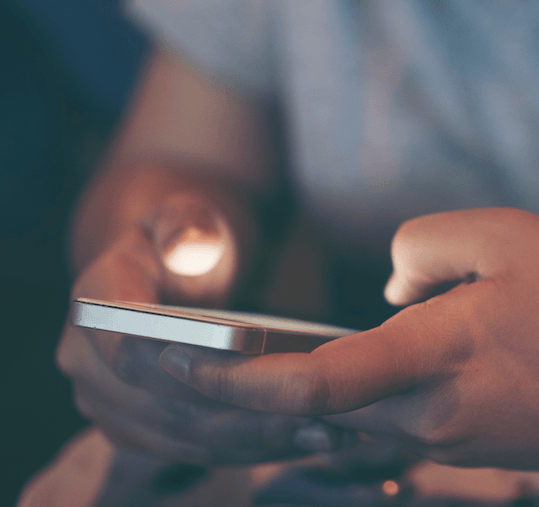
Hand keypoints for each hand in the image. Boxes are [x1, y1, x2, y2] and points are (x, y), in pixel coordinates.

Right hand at [57, 197, 347, 464]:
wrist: (181, 271)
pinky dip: (250, 449)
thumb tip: (191, 247)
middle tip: (311, 417)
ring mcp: (111, 405)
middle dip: (236, 418)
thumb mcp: (193, 216)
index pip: (128, 354)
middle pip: (162, 409)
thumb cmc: (194, 240)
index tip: (253, 377)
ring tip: (322, 433)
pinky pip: (195, 452)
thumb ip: (186, 225)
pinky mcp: (143, 431)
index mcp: (94, 306)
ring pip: (184, 440)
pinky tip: (306, 438)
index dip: (184, 372)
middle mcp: (87, 364)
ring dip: (252, 442)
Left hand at [159, 208, 538, 469]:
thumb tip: (391, 289)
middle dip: (256, 395)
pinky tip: (393, 370)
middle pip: (318, 415)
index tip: (186, 367)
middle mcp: (433, 416)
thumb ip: (424, 247)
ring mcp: (454, 444)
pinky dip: (373, 402)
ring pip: (359, 423)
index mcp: (435, 358)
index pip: (313, 384)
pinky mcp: (476, 452)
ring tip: (301, 362)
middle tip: (210, 363)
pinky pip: (401, 427)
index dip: (237, 381)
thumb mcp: (508, 235)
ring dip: (320, 398)